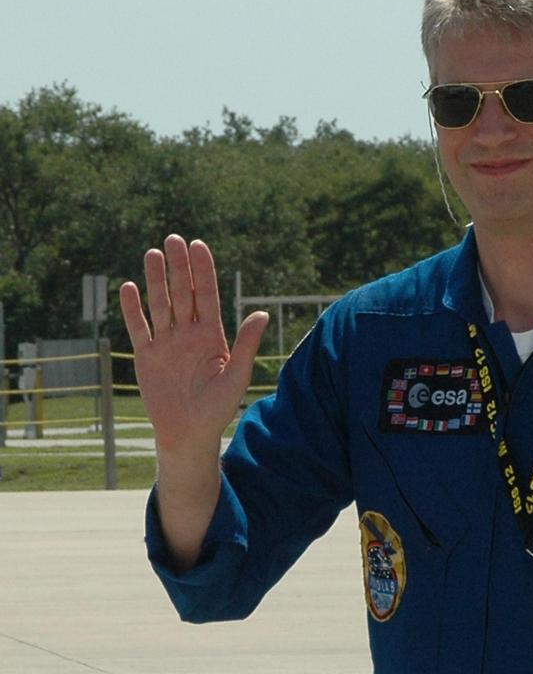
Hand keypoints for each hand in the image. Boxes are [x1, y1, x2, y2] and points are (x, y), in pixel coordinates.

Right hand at [120, 235, 268, 454]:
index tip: (198, 245)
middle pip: (182, 294)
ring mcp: (166, 343)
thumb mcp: (236, 376)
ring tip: (152, 253)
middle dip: (178, 267)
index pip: (206, 296)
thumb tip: (262, 313)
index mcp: (212, 336)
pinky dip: (133, 310)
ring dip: (155, 280)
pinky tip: (128, 287)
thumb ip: (246, 344)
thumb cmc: (218, 408)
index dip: (202, 271)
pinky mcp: (146, 356)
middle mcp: (188, 334)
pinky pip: (139, 328)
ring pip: (160, 304)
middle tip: (173, 239)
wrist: (189, 434)